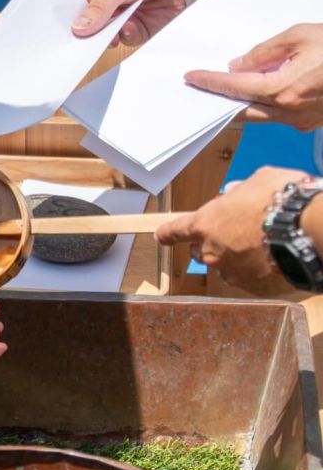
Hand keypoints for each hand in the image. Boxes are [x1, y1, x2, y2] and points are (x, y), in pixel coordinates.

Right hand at [71, 0, 184, 45]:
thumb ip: (99, 6)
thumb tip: (78, 27)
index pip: (74, 7)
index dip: (70, 20)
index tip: (67, 33)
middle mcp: (104, 3)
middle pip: (87, 26)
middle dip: (88, 34)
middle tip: (86, 41)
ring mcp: (119, 16)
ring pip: (104, 36)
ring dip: (108, 36)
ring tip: (113, 33)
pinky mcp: (136, 27)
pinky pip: (125, 39)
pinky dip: (127, 35)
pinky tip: (130, 25)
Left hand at [155, 167, 307, 295]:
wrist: (309, 230)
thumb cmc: (281, 199)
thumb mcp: (257, 181)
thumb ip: (240, 192)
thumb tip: (238, 196)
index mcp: (205, 223)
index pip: (177, 230)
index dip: (169, 233)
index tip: (160, 236)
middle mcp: (212, 252)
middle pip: (202, 251)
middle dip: (213, 243)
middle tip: (236, 233)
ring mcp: (231, 273)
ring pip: (227, 267)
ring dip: (238, 258)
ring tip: (263, 247)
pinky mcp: (253, 288)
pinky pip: (250, 279)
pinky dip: (259, 271)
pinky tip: (275, 259)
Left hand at [185, 24, 322, 131]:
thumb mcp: (299, 36)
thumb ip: (263, 52)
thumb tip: (237, 65)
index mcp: (282, 89)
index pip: (234, 87)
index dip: (210, 82)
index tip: (192, 77)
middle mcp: (287, 111)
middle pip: (240, 110)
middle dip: (220, 100)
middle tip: (202, 88)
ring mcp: (298, 121)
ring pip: (258, 117)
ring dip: (241, 105)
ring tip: (227, 91)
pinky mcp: (307, 124)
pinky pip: (277, 117)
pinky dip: (264, 106)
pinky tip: (259, 94)